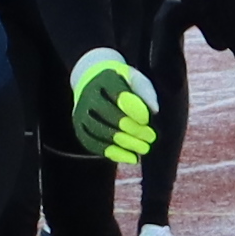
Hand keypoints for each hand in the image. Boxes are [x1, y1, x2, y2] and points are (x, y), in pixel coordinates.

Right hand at [63, 47, 161, 162]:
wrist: (91, 78)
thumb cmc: (120, 80)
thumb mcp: (135, 78)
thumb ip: (146, 92)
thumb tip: (155, 111)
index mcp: (105, 78)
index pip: (120, 97)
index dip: (135, 111)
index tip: (147, 121)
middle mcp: (89, 95)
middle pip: (111, 116)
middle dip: (134, 130)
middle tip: (151, 138)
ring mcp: (81, 112)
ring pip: (102, 132)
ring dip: (125, 143)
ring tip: (143, 149)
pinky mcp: (80, 127)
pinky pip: (94, 144)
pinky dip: (114, 153)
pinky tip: (130, 157)